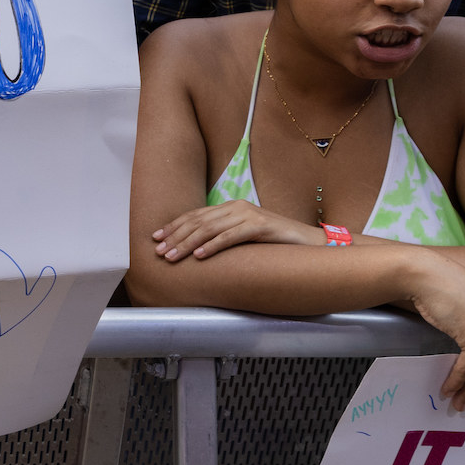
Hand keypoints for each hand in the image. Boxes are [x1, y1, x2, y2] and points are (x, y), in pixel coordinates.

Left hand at [150, 199, 323, 260]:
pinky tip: (200, 256)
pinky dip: (213, 246)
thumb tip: (196, 250)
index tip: (155, 238)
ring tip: (173, 256)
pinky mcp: (260, 226)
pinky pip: (231, 236)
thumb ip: (223, 237)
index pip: (195, 216)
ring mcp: (248, 215)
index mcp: (230, 208)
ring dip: (188, 244)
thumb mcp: (244, 237)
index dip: (174, 226)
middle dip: (175, 237)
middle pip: (198, 222)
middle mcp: (236, 207)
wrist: (308, 242)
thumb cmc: (274, 243)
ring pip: (210, 229)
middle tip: (159, 252)